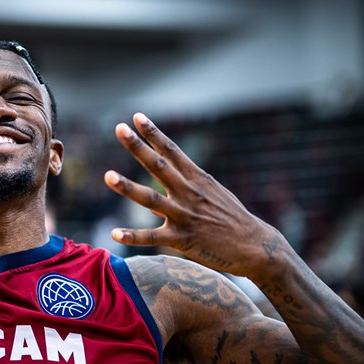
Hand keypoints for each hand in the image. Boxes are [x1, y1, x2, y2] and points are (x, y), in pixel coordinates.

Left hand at [104, 112, 283, 276]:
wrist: (255, 246)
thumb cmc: (233, 220)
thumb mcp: (213, 194)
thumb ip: (188, 186)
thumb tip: (164, 187)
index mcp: (197, 179)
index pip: (171, 150)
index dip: (153, 133)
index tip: (136, 117)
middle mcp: (189, 193)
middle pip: (158, 166)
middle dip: (137, 147)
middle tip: (119, 129)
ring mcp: (185, 215)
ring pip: (151, 199)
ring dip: (128, 187)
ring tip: (107, 176)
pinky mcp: (183, 239)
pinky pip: (152, 237)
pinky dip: (133, 236)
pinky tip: (114, 233)